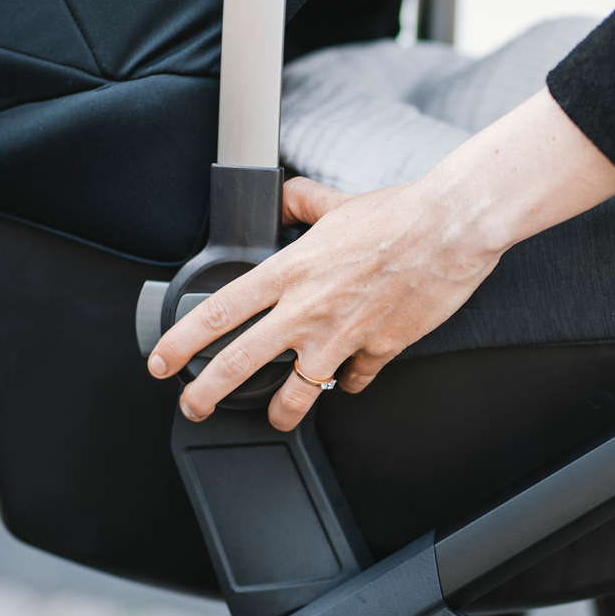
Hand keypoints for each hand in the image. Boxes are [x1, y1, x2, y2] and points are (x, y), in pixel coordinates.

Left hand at [148, 89, 614, 430]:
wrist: (451, 228)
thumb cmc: (398, 214)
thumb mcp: (337, 202)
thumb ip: (302, 203)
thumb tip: (285, 196)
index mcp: (291, 270)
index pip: (220, 311)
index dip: (182, 342)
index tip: (163, 362)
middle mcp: (309, 308)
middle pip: (243, 362)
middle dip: (208, 392)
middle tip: (193, 407)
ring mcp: (343, 334)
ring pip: (299, 391)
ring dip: (283, 412)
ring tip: (276, 419)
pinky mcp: (379, 349)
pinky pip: (355, 379)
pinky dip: (350, 381)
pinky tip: (348, 378)